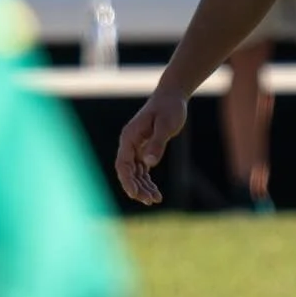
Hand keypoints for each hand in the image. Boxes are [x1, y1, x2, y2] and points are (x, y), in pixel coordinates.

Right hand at [116, 89, 187, 204]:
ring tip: (155, 200)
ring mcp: (136, 147)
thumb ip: (158, 143)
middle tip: (150, 201)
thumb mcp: (166, 125)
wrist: (172, 96)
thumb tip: (149, 163)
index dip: (127, 181)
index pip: (123, 164)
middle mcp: (129, 143)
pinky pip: (142, 170)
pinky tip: (156, 192)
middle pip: (127, 171)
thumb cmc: (169, 108)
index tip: (135, 194)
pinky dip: (147, 181)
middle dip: (137, 187)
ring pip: (135, 173)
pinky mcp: (144, 149)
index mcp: (129, 137)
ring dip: (143, 187)